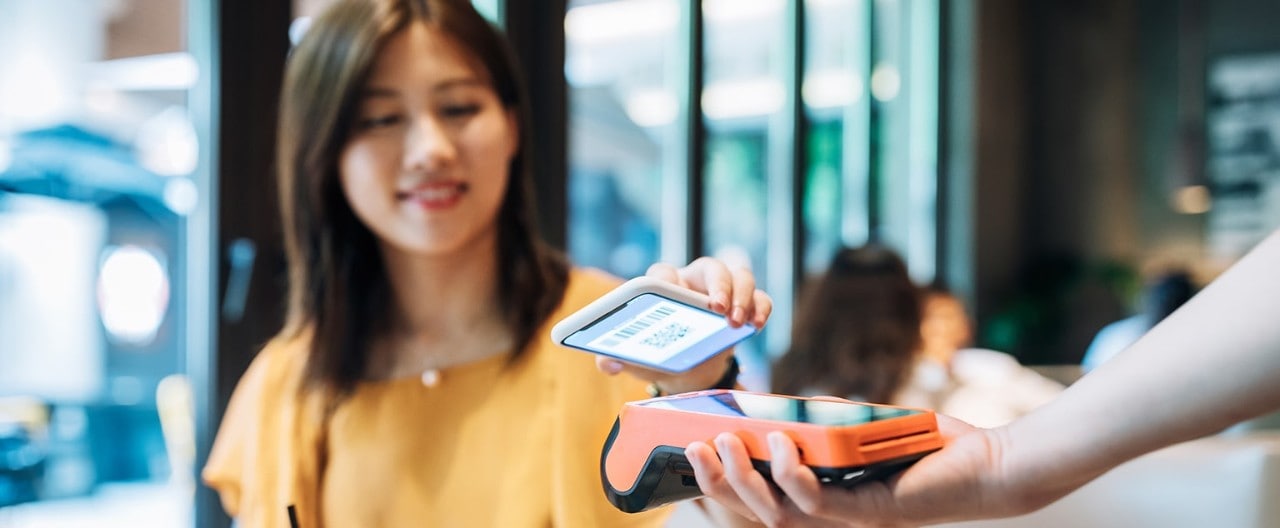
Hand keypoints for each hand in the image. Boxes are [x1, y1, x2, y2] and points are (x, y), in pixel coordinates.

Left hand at [595, 257, 772, 393]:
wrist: (688, 372)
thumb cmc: (658, 355)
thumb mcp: (635, 359)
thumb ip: (613, 358)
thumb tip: (607, 363)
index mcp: (664, 287)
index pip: (664, 271)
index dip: (668, 279)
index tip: (671, 290)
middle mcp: (695, 282)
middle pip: (711, 267)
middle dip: (717, 284)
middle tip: (717, 309)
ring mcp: (725, 292)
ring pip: (741, 275)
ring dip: (742, 296)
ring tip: (737, 323)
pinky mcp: (746, 306)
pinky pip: (761, 298)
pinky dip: (761, 307)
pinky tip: (757, 324)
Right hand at [684, 414, 1027, 526]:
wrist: (986, 463)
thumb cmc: (923, 445)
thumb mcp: (856, 426)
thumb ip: (819, 422)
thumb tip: (776, 407)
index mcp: (818, 497)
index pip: (755, 497)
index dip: (718, 482)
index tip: (688, 450)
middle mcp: (827, 514)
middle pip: (755, 509)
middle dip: (718, 481)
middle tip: (693, 447)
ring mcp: (847, 517)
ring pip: (777, 512)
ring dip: (745, 480)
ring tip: (726, 442)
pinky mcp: (870, 512)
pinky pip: (820, 502)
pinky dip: (793, 475)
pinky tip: (780, 444)